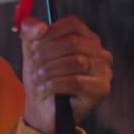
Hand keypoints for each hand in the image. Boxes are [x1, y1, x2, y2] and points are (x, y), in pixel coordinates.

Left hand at [20, 16, 111, 133]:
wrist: (42, 109)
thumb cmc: (41, 77)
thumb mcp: (31, 51)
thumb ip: (30, 31)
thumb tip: (41, 26)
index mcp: (85, 39)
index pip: (73, 24)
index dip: (51, 32)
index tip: (33, 44)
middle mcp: (99, 52)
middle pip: (73, 42)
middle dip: (47, 53)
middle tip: (32, 64)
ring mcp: (104, 70)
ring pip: (75, 62)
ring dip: (49, 70)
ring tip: (37, 79)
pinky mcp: (102, 89)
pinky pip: (76, 82)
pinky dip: (55, 85)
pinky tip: (44, 90)